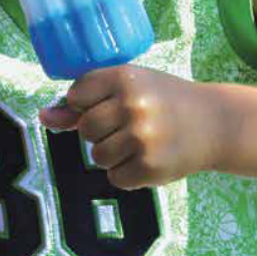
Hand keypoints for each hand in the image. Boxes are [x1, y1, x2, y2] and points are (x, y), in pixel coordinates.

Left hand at [39, 65, 217, 188]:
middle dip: (98, 131)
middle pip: (85, 129)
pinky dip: (126, 173)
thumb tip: (43, 116)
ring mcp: (142, 137)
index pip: (76, 95)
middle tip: (124, 126)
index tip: (107, 105)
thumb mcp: (126, 86)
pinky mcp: (151, 167)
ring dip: (112, 154)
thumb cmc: (161, 99)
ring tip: (137, 142)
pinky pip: (115, 178)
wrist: (213, 122)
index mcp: (123, 77)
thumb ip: (84, 100)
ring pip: (97, 156)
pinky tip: (145, 159)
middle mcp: (132, 105)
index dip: (86, 104)